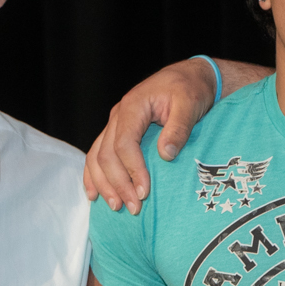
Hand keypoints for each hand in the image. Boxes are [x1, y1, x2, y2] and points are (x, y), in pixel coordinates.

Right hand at [83, 59, 219, 213]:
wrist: (188, 77)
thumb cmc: (191, 89)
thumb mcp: (190, 104)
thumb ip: (179, 128)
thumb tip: (165, 155)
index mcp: (133, 106)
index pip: (124, 144)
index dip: (132, 170)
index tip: (144, 192)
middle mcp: (118, 116)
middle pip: (106, 154)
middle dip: (118, 184)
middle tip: (133, 208)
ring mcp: (114, 124)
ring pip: (96, 157)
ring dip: (104, 184)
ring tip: (117, 207)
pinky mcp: (117, 133)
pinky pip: (97, 155)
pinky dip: (93, 176)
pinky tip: (94, 194)